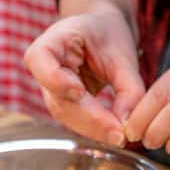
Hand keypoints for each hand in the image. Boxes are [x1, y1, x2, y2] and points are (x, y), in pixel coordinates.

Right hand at [24, 7, 144, 146]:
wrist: (102, 32)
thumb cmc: (109, 36)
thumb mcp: (123, 55)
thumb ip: (129, 88)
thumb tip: (127, 124)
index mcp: (52, 41)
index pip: (41, 60)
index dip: (57, 79)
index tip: (80, 92)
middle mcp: (43, 67)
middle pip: (58, 99)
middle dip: (90, 119)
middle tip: (118, 134)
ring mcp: (50, 88)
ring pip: (65, 115)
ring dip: (93, 129)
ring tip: (120, 137)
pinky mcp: (61, 102)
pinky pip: (74, 120)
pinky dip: (94, 129)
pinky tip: (113, 134)